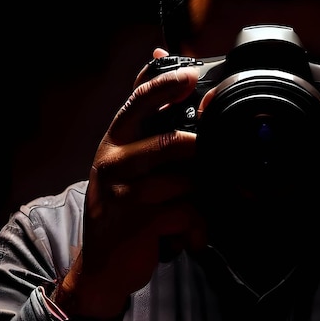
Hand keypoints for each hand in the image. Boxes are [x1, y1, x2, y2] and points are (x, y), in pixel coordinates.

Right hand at [54, 49, 206, 318]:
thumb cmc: (121, 206)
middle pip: (171, 142)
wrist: (101, 265)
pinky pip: (188, 214)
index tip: (194, 78)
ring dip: (204, 197)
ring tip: (202, 208)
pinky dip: (198, 227)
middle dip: (203, 152)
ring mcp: (125, 193)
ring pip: (187, 182)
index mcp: (114, 141)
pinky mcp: (140, 222)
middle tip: (218, 160)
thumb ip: (144, 116)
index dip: (168, 85)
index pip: (139, 101)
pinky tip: (192, 234)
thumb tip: (157, 56)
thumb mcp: (123, 159)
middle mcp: (115, 162)